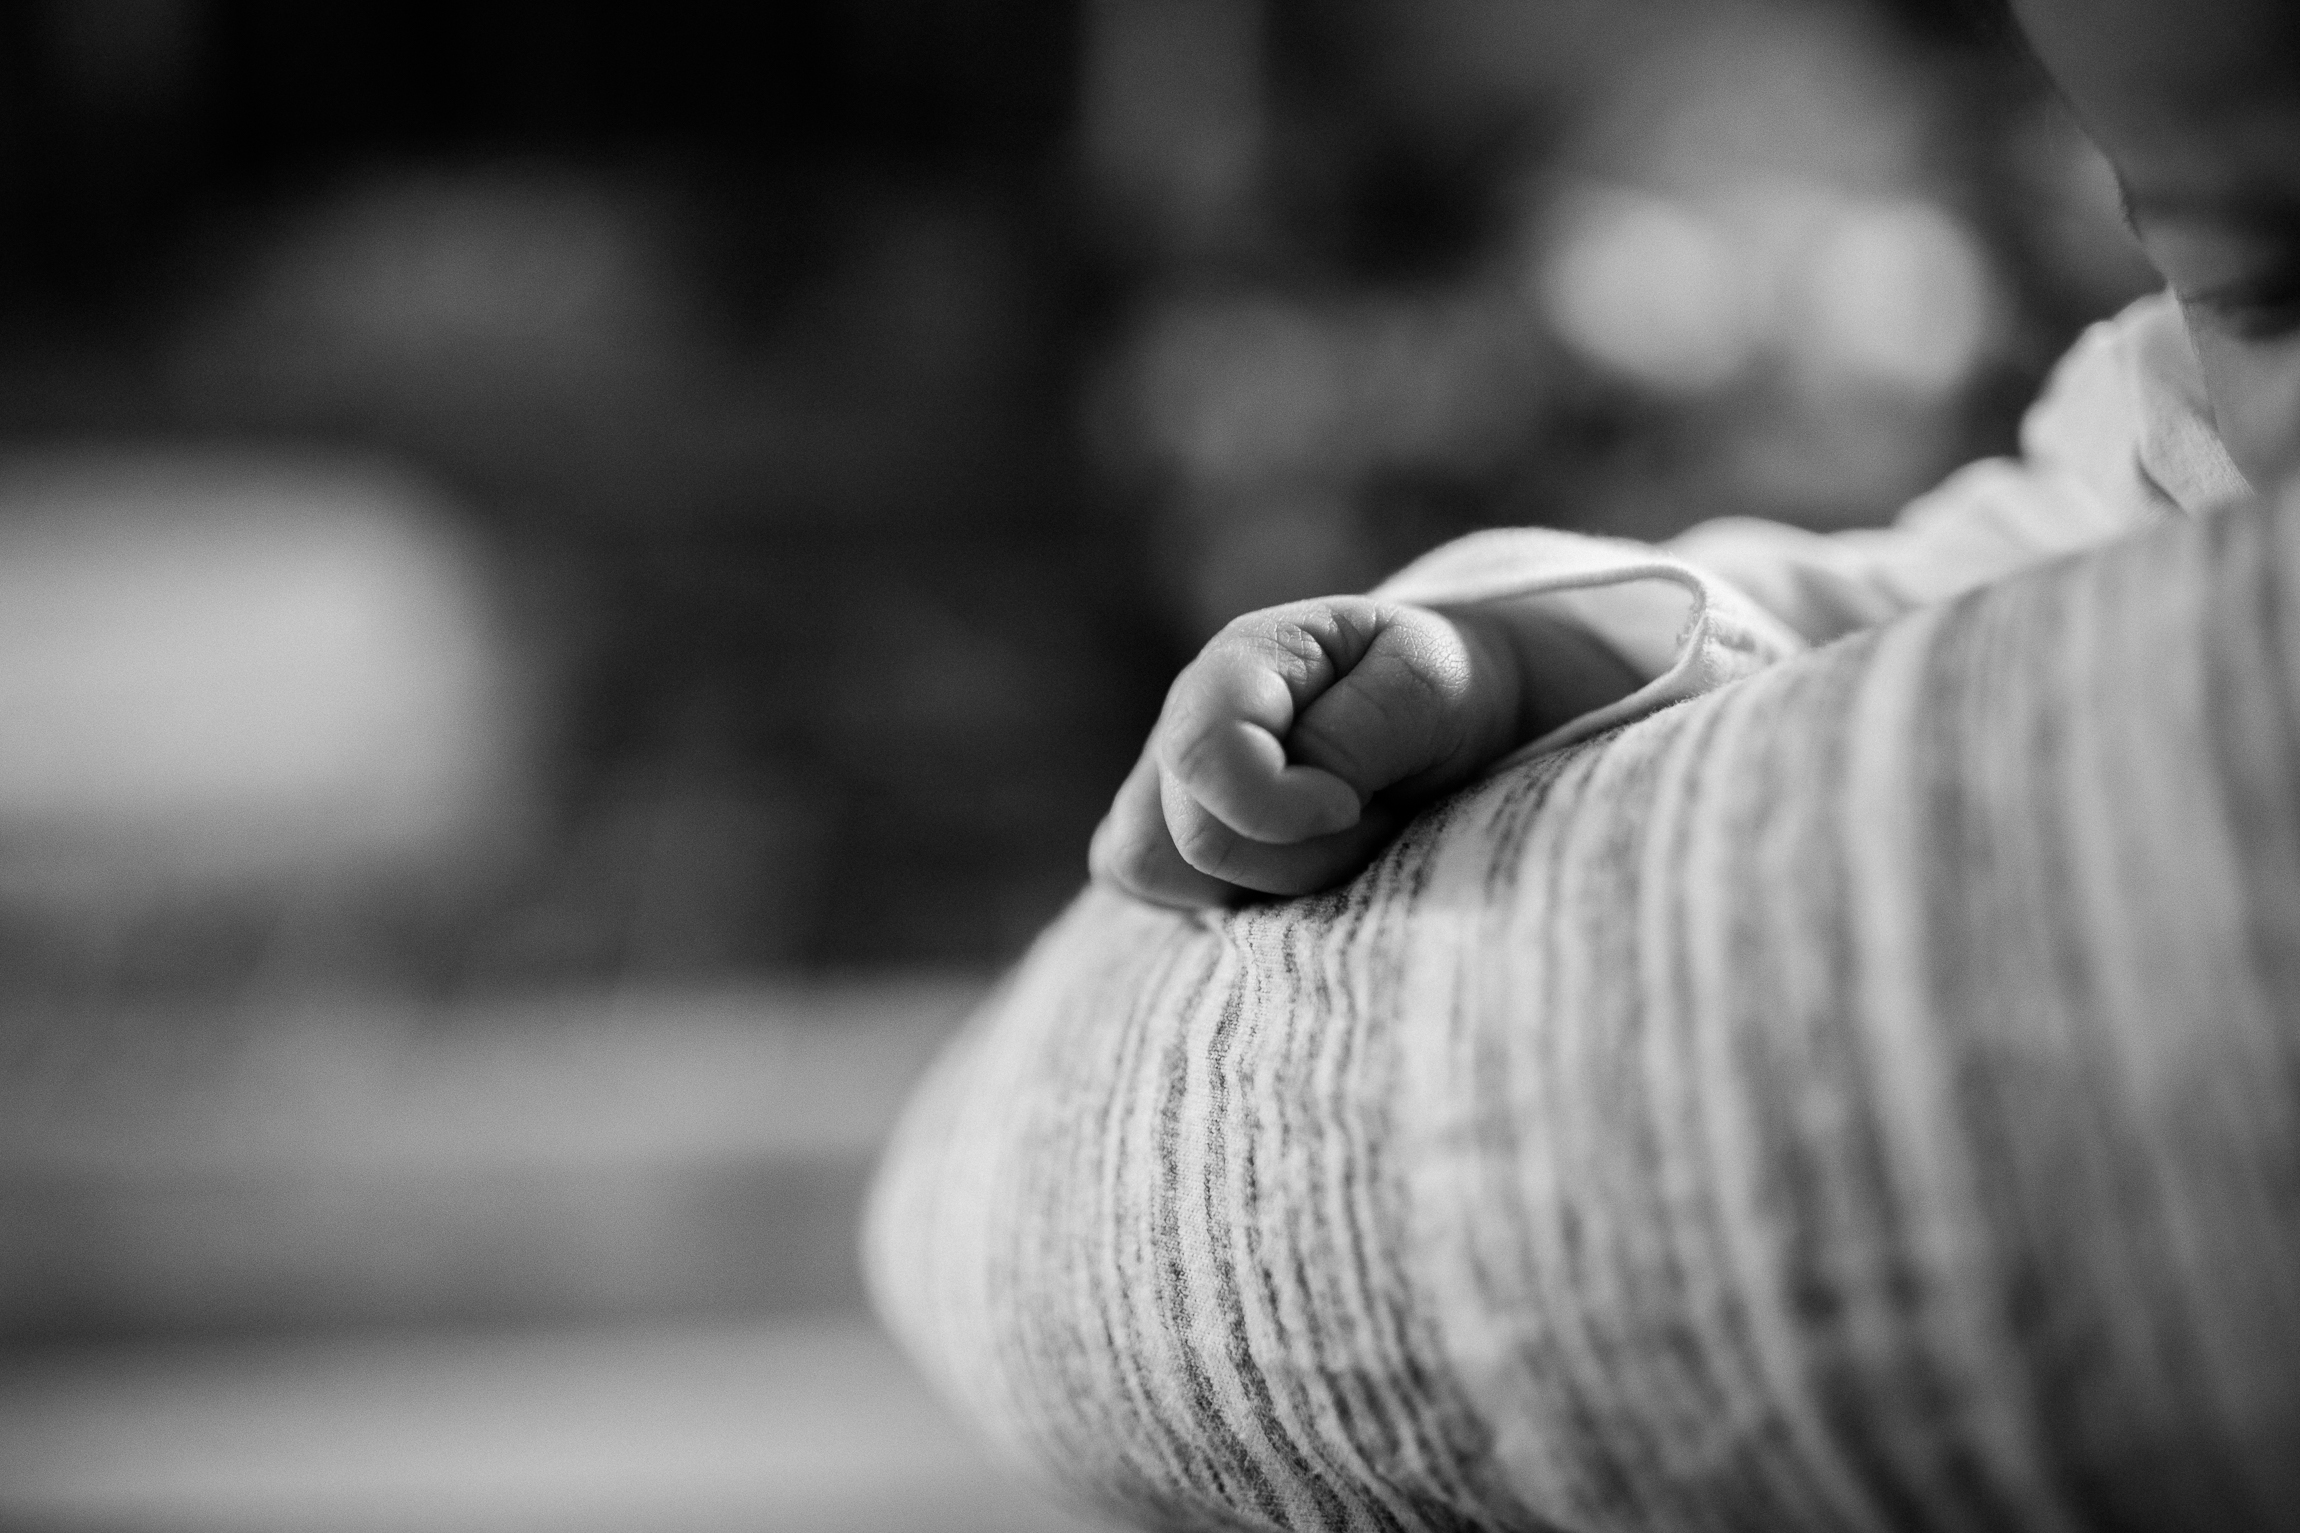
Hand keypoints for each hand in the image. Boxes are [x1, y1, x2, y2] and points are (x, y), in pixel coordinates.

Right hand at [1089, 597, 1536, 907]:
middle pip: (1192, 837)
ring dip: (1266, 884)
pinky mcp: (1165, 841)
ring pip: (1156, 872)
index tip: (1352, 807)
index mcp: (1240, 661)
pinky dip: (1229, 900)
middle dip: (1301, 856)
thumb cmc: (1441, 692)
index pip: (1202, 751)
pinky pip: (1154, 893)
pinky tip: (1294, 865)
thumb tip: (1303, 782)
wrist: (1450, 716)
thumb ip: (1361, 728)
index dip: (1277, 806)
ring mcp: (1163, 783)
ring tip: (1333, 842)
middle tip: (1368, 818)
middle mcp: (1182, 719)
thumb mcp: (1428, 686)